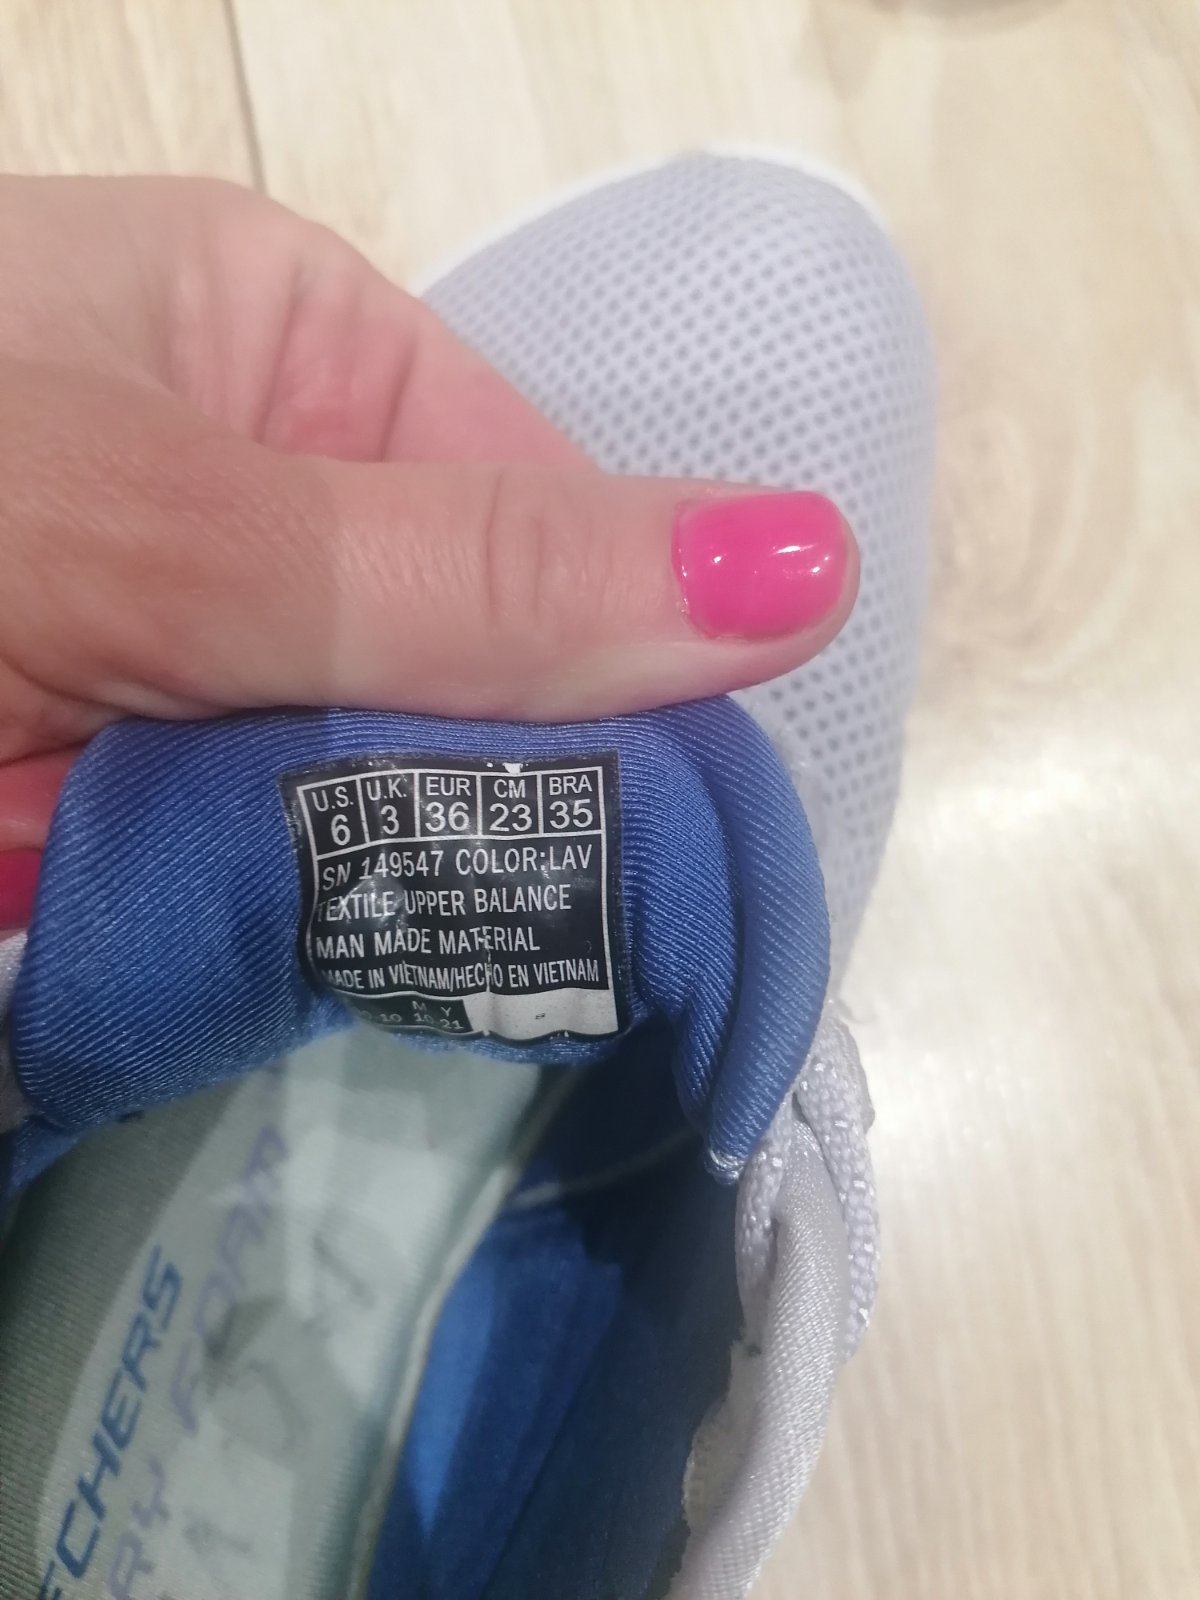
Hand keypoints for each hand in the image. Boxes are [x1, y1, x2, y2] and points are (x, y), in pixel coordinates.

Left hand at [0, 176, 856, 928]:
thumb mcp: (168, 518)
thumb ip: (470, 576)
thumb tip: (810, 567)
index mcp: (287, 347)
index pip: (542, 509)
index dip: (621, 668)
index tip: (678, 837)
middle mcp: (258, 495)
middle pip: (461, 669)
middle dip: (495, 803)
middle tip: (588, 952)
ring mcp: (183, 657)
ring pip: (365, 797)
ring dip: (390, 891)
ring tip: (475, 991)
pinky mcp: (120, 801)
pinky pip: (262, 880)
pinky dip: (294, 943)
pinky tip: (351, 997)